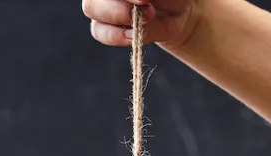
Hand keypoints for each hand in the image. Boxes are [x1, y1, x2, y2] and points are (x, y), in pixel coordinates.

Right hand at [82, 0, 200, 50]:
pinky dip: (115, 36)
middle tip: (147, 11)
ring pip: (91, 7)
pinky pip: (98, 31)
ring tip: (140, 25)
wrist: (179, 13)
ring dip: (116, 18)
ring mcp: (102, 2)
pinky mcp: (103, 24)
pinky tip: (133, 37)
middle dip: (118, 5)